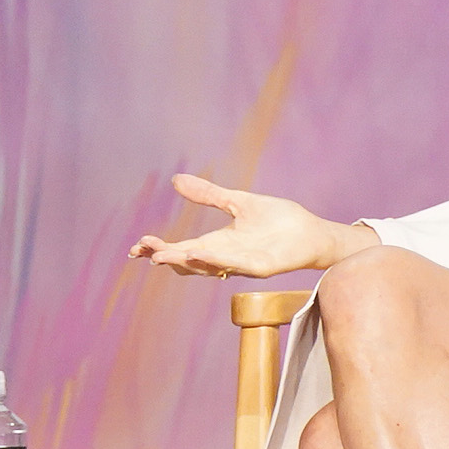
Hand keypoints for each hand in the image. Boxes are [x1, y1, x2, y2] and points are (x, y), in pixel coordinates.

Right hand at [129, 174, 359, 278]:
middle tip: (144, 251)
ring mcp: (242, 264)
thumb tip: (176, 180)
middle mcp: (225, 257)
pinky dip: (217, 261)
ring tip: (164, 255)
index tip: (137, 246)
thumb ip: (208, 194)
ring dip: (186, 261)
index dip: (159, 248)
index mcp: (217, 243)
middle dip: (165, 256)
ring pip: (207, 268)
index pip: (181, 248)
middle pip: (188, 262)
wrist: (311, 231)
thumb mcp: (237, 201)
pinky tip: (200, 253)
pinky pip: (236, 266)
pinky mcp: (261, 267)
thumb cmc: (278, 219)